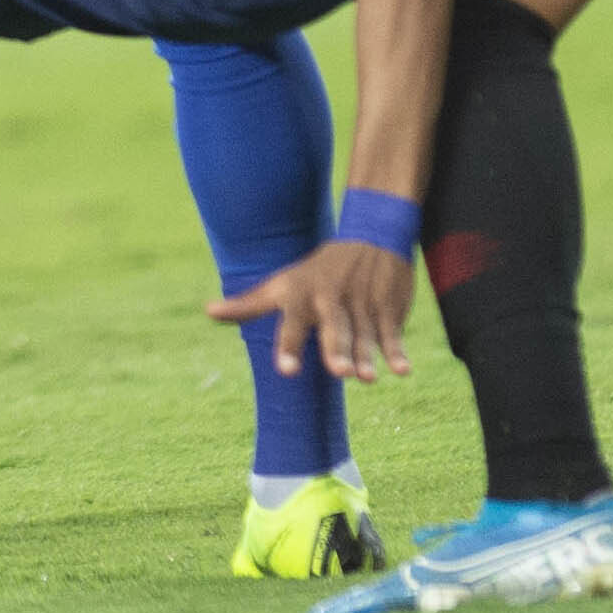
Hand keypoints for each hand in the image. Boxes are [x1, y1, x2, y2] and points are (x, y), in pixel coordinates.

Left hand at [208, 239, 415, 382]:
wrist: (371, 234)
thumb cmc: (318, 270)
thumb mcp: (282, 283)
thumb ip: (248, 304)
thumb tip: (208, 312)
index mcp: (303, 295)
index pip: (293, 322)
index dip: (290, 345)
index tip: (287, 371)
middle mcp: (332, 299)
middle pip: (334, 328)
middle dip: (337, 349)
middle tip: (339, 373)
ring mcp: (362, 303)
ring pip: (363, 335)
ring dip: (366, 356)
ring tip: (366, 379)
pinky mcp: (387, 306)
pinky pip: (392, 333)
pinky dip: (398, 352)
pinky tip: (403, 372)